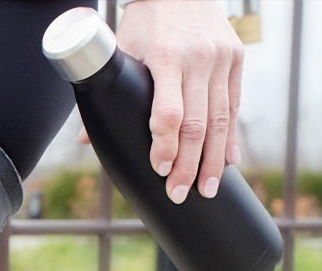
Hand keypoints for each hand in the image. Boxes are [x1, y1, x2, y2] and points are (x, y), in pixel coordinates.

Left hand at [77, 0, 244, 203]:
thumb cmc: (145, 24)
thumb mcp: (122, 51)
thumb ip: (106, 93)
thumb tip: (85, 140)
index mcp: (166, 58)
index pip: (168, 114)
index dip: (165, 146)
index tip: (159, 169)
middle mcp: (198, 59)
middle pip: (197, 125)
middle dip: (188, 165)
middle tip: (179, 194)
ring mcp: (221, 59)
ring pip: (221, 120)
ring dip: (213, 160)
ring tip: (206, 190)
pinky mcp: (236, 59)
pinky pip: (234, 106)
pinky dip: (231, 137)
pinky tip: (228, 162)